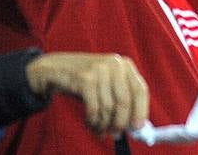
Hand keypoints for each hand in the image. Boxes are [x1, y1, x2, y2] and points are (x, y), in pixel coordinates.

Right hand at [26, 53, 148, 135]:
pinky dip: (93, 121)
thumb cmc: (86, 80)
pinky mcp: (85, 79)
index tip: (137, 128)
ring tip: (100, 130)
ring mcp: (98, 70)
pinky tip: (91, 122)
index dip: (141, 111)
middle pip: (124, 101)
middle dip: (120, 122)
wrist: (56, 67)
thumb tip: (136, 126)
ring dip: (104, 124)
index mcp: (124, 64)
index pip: (140, 90)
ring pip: (108, 108)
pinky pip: (94, 109)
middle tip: (116, 134)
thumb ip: (122, 99)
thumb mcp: (107, 82)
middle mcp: (113, 64)